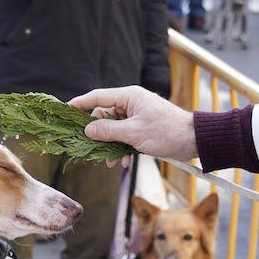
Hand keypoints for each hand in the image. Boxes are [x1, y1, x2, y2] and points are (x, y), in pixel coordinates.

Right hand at [67, 85, 195, 159]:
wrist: (193, 140)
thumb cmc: (165, 131)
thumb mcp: (133, 133)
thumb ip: (108, 131)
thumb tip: (88, 130)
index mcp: (128, 96)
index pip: (97, 96)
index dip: (80, 103)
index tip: (65, 110)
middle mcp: (131, 103)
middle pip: (104, 116)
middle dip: (99, 135)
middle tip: (93, 150)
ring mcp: (137, 116)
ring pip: (114, 129)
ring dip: (111, 146)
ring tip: (113, 162)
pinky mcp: (142, 128)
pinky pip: (124, 136)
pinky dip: (122, 148)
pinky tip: (125, 161)